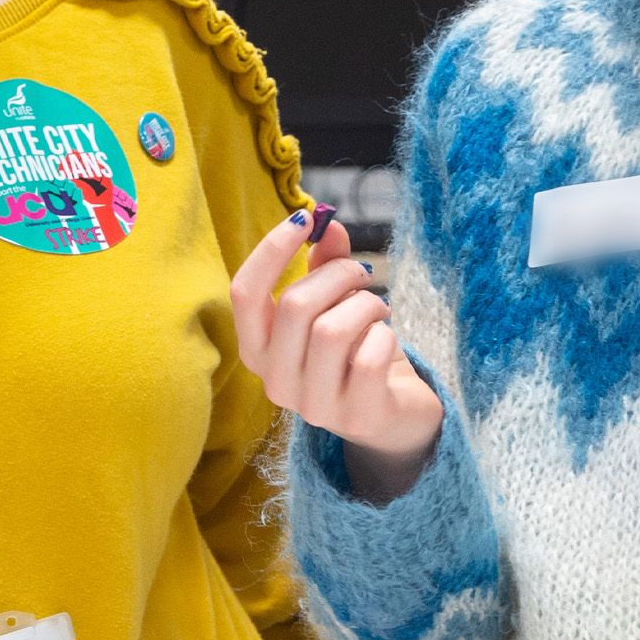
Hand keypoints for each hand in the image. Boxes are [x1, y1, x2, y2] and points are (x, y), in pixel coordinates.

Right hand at [230, 209, 441, 483]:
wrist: (394, 419)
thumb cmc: (356, 354)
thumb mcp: (334, 306)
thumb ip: (324, 265)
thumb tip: (327, 224)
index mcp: (258, 351)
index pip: (245, 294)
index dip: (271, 250)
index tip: (304, 220)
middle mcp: (276, 383)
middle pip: (295, 305)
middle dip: (337, 274)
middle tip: (362, 273)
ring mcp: (315, 407)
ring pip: (332, 330)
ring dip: (365, 304)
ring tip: (377, 308)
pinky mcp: (358, 418)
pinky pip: (369, 357)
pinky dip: (384, 335)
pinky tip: (387, 340)